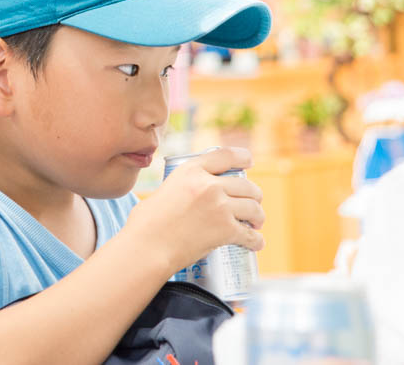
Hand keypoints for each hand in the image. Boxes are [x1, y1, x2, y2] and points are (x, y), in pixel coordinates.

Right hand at [124, 147, 263, 270]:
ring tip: (256, 223)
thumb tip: (188, 197)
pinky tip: (256, 244)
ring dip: (258, 217)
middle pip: (245, 185)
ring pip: (253, 208)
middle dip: (254, 196)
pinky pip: (250, 235)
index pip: (226, 155)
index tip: (249, 162)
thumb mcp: (164, 191)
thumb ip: (181, 188)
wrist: (147, 247)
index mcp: (191, 170)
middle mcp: (209, 184)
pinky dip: (256, 241)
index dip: (243, 157)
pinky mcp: (225, 230)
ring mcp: (219, 206)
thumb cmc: (146, 224)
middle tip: (253, 205)